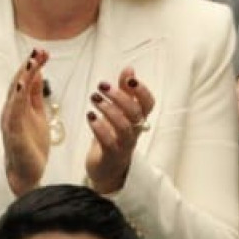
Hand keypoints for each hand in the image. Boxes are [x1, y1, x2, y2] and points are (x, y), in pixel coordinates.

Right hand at [0, 50, 50, 196]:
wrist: (26, 174)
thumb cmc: (30, 145)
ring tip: (32, 62)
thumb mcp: (37, 115)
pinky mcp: (13, 132)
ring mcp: (10, 121)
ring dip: (24, 76)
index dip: (32, 65)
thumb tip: (37, 73)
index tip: (43, 52)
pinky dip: (18, 97)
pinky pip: (15, 111)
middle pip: (18, 83)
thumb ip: (35, 96)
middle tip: (39, 50)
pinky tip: (23, 85)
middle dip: (28, 66)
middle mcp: (10, 111)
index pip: (24, 81)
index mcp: (17, 106)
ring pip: (15, 94)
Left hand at [84, 68, 151, 195]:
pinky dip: (100, 128)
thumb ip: (124, 91)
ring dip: (109, 110)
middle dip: (119, 97)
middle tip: (101, 87)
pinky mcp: (111, 156)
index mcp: (138, 119)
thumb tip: (130, 68)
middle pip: (135, 113)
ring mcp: (124, 145)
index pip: (149, 104)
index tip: (129, 78)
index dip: (142, 91)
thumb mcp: (119, 112)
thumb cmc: (114, 137)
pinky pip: (109, 142)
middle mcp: (134, 132)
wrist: (107, 170)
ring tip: (94, 98)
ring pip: (124, 127)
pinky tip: (90, 116)